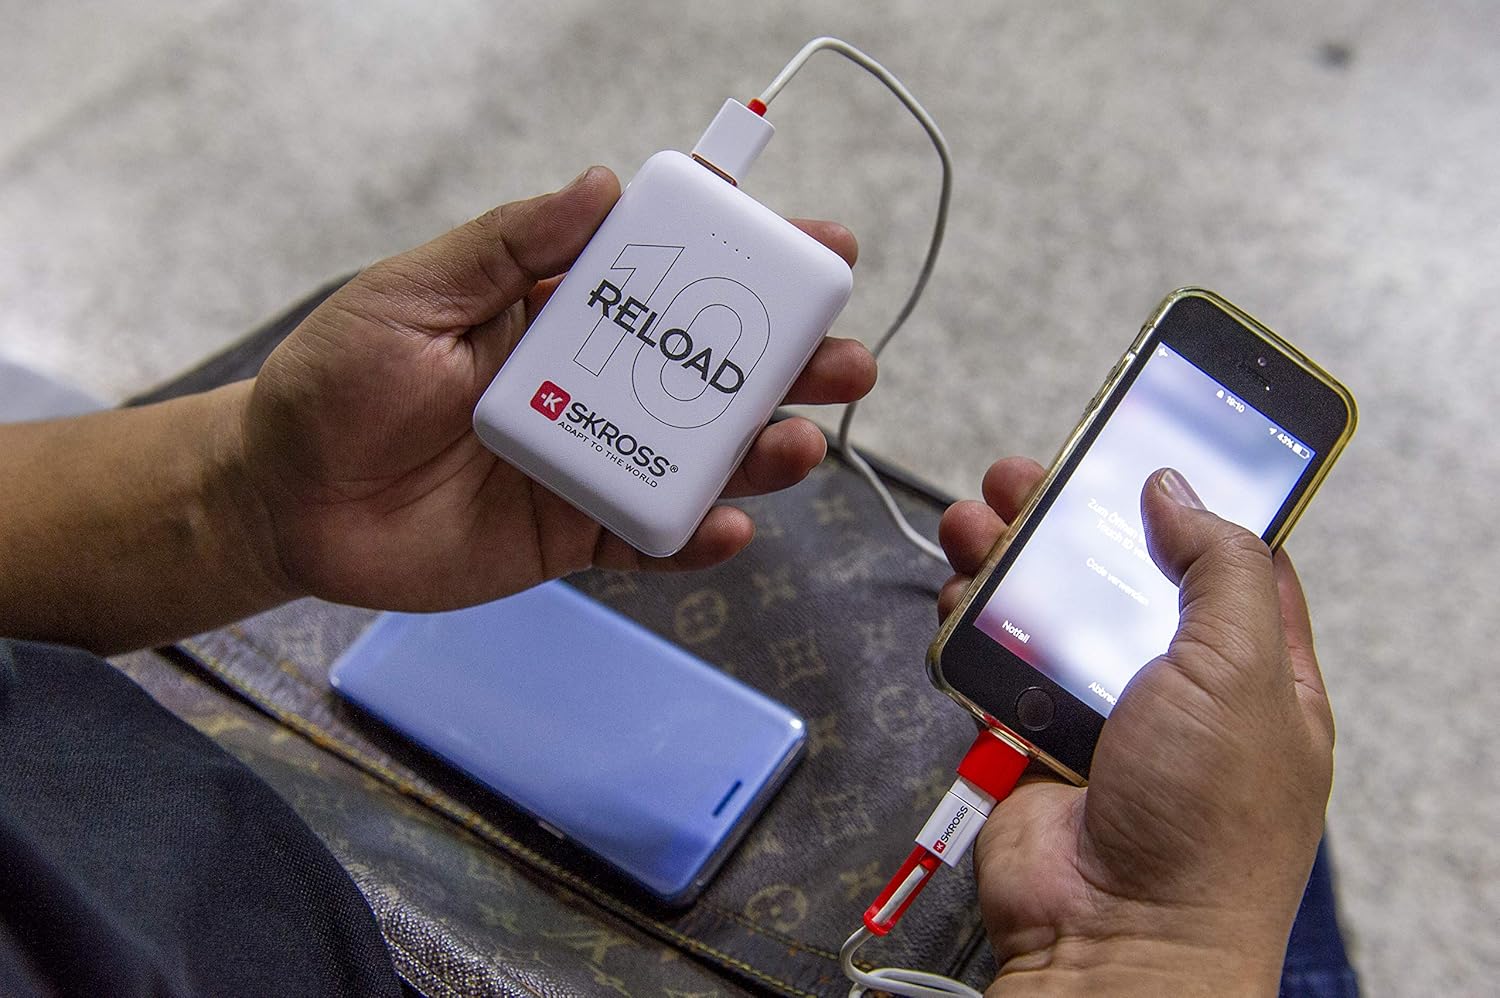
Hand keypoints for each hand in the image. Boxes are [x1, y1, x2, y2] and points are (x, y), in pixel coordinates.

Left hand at [241, 167, 873, 609]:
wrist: (283, 501)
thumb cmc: (335, 384)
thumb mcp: (413, 293)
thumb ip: (508, 244)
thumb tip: (603, 186)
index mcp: (561, 312)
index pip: (671, 279)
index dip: (744, 263)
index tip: (814, 249)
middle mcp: (593, 385)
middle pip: (711, 372)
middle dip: (788, 365)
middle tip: (847, 359)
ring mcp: (590, 462)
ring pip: (699, 457)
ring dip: (763, 451)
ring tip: (802, 444)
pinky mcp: (573, 535)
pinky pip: (650, 537)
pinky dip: (696, 538)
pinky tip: (729, 525)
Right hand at [938, 459, 1333, 994]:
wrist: (1117, 932)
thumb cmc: (1205, 824)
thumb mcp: (1240, 672)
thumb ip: (1217, 569)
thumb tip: (1177, 493)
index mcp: (1253, 673)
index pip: (1227, 564)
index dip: (1186, 504)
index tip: (1143, 452)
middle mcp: (1175, 688)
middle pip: (1118, 576)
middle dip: (1071, 520)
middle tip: (1032, 474)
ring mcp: (1100, 714)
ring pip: (1048, 611)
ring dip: (1008, 558)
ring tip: (974, 515)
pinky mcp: (1031, 737)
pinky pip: (995, 663)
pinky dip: (971, 621)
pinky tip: (956, 588)